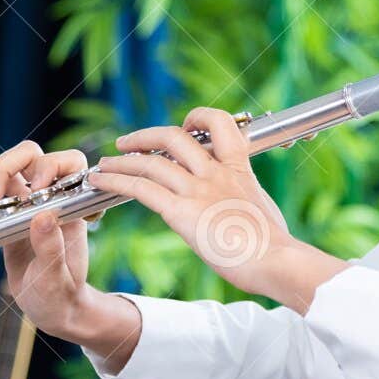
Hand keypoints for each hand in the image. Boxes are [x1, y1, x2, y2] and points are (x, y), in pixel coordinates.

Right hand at [0, 141, 138, 362]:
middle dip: (2, 168)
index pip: (67, 162)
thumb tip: (42, 216)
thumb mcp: (58, 277)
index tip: (36, 190)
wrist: (52, 308)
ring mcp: (20, 207)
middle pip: (24, 157)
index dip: (50, 166)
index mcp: (68, 206)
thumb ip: (52, 248)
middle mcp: (45, 199)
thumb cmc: (62, 293)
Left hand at [87, 107, 292, 296]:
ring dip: (122, 160)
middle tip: (128, 142)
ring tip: (105, 164)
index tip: (184, 127)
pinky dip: (116, 180)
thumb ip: (244, 197)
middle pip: (173, 136)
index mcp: (238, 168)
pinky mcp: (182, 213)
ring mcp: (198, 191)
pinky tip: (101, 181)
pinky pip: (142, 188)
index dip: (198, 118)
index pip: (219, 123)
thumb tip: (238, 206)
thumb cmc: (276, 244)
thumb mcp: (262, 206)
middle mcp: (215, 173)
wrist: (277, 260)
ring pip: (150, 161)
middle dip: (145, 136)